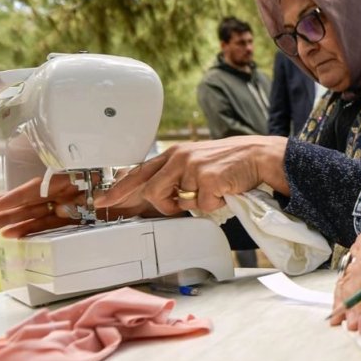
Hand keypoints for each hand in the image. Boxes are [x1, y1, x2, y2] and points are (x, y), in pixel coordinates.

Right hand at [0, 174, 148, 238]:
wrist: (159, 194)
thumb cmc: (146, 183)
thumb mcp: (135, 181)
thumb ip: (119, 188)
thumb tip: (103, 199)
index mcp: (78, 177)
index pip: (41, 188)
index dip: (18, 197)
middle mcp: (71, 191)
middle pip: (30, 200)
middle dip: (1, 209)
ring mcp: (72, 205)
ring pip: (35, 214)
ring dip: (8, 221)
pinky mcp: (78, 219)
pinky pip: (49, 225)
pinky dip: (30, 230)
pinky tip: (13, 235)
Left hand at [96, 136, 288, 215]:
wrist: (257, 155)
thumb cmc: (230, 162)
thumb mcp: (197, 161)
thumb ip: (177, 175)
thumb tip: (164, 196)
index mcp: (174, 153)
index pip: (139, 172)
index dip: (119, 188)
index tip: (103, 201)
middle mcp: (178, 158)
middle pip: (152, 191)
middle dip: (165, 205)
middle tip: (181, 206)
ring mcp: (191, 168)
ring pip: (179, 202)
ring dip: (196, 203)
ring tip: (213, 190)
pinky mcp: (206, 179)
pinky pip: (201, 206)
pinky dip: (214, 205)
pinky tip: (224, 191)